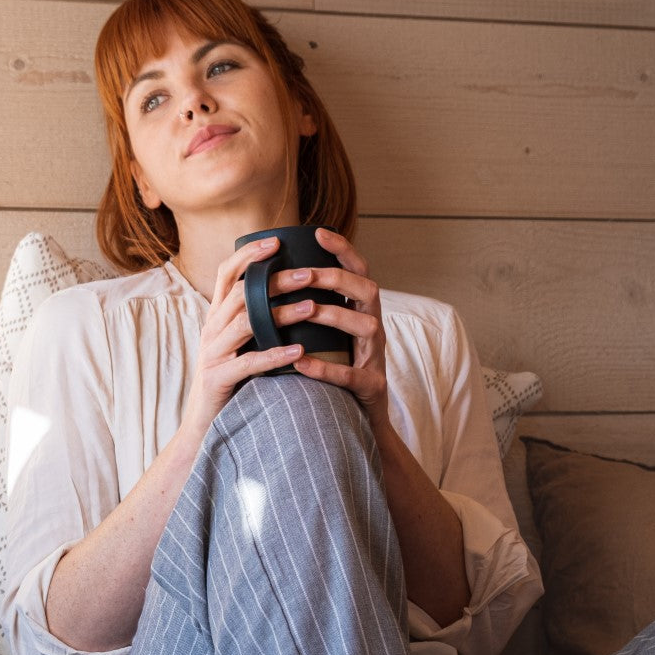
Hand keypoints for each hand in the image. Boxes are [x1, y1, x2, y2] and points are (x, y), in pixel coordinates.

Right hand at [179, 236, 321, 439]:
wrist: (202, 425)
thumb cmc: (229, 381)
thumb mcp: (237, 344)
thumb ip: (252, 320)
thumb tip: (285, 292)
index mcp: (215, 317)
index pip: (226, 273)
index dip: (249, 255)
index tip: (277, 241)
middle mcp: (211, 329)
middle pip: (241, 294)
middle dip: (275, 280)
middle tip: (309, 274)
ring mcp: (212, 354)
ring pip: (245, 324)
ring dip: (280, 313)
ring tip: (311, 307)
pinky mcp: (218, 379)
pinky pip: (248, 363)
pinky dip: (275, 356)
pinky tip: (299, 353)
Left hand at [289, 227, 389, 432]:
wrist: (362, 422)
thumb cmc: (338, 372)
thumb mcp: (330, 337)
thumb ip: (315, 312)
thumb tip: (278, 280)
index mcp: (363, 314)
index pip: (359, 272)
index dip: (344, 251)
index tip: (319, 233)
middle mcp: (375, 330)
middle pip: (368, 292)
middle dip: (337, 279)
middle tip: (305, 274)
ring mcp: (377, 359)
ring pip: (366, 328)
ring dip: (336, 316)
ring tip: (306, 310)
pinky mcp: (371, 388)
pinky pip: (351, 375)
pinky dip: (326, 368)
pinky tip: (301, 362)